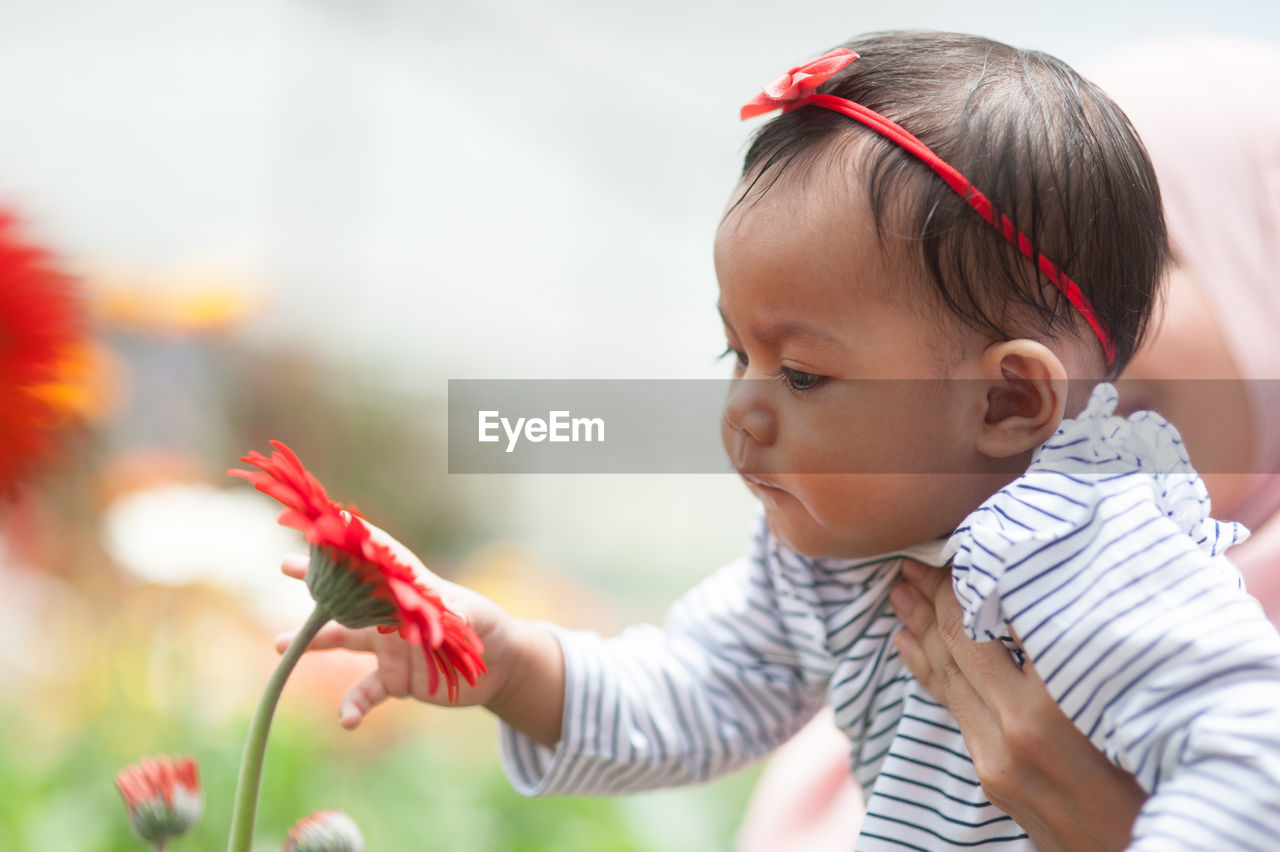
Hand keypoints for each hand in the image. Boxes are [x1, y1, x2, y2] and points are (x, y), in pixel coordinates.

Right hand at [275, 525, 563, 744]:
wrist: (499, 668)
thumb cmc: (489, 628)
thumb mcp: (477, 617)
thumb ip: (461, 614)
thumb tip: (452, 613)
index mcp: (411, 591)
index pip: (378, 561)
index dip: (352, 544)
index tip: (322, 530)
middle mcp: (392, 616)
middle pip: (350, 595)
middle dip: (318, 581)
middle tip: (286, 565)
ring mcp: (389, 647)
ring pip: (343, 639)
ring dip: (313, 642)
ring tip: (279, 645)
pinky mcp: (395, 680)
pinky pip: (365, 693)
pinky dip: (352, 707)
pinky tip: (346, 721)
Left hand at [890, 560, 1145, 851]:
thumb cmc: (1156, 775)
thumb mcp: (1126, 702)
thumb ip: (1082, 653)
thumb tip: (1043, 589)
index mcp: (1055, 706)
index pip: (994, 622)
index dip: (969, 579)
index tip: (959, 546)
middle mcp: (1017, 731)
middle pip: (960, 644)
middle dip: (934, 596)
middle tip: (913, 560)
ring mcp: (997, 759)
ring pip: (947, 675)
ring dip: (920, 628)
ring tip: (900, 591)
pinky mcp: (992, 777)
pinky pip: (952, 708)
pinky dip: (929, 669)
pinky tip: (908, 644)